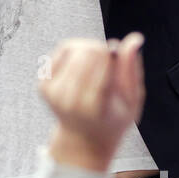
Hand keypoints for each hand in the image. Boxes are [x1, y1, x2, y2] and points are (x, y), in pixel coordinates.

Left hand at [39, 35, 144, 170]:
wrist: (83, 138)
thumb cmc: (112, 118)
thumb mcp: (131, 100)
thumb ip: (131, 70)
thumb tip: (134, 39)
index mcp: (94, 108)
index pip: (101, 68)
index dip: (112, 55)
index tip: (117, 55)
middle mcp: (70, 102)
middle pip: (86, 55)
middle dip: (101, 49)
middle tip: (108, 59)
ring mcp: (54, 93)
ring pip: (74, 48)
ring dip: (89, 47)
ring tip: (98, 59)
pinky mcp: (43, 85)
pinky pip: (62, 50)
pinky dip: (76, 49)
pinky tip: (84, 61)